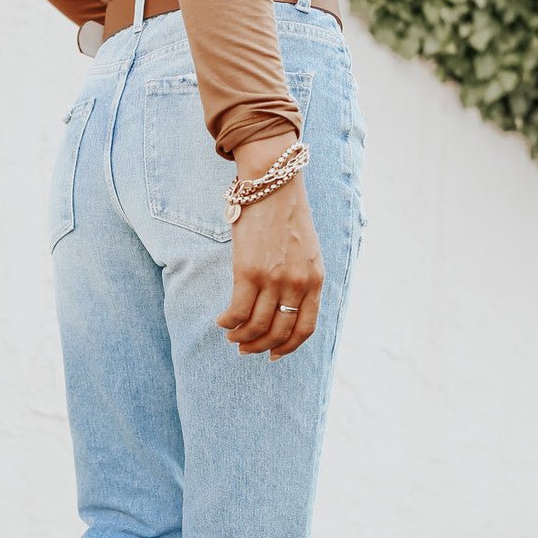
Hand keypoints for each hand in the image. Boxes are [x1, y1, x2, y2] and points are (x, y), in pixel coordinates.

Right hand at [216, 131, 324, 360]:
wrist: (272, 183)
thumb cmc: (285, 214)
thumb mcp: (306, 251)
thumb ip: (301, 279)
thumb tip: (282, 307)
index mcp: (315, 280)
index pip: (305, 328)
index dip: (287, 348)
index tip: (273, 354)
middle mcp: (298, 283)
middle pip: (279, 332)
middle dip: (260, 347)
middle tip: (245, 349)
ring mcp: (274, 279)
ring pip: (257, 326)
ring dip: (241, 338)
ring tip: (231, 337)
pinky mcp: (249, 271)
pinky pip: (238, 311)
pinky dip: (228, 322)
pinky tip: (222, 321)